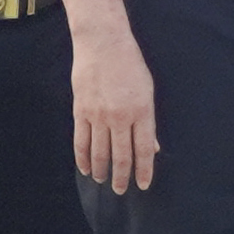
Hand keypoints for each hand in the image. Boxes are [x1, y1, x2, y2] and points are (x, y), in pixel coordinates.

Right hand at [72, 24, 160, 193]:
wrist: (102, 43)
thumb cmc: (130, 65)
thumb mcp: (147, 91)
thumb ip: (148, 122)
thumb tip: (153, 148)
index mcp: (142, 111)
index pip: (144, 150)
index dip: (144, 170)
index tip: (143, 185)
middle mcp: (121, 117)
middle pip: (121, 155)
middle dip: (122, 177)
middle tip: (121, 190)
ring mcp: (99, 115)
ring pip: (100, 152)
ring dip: (102, 170)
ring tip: (103, 181)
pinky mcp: (81, 111)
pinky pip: (81, 141)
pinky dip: (83, 157)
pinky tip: (85, 168)